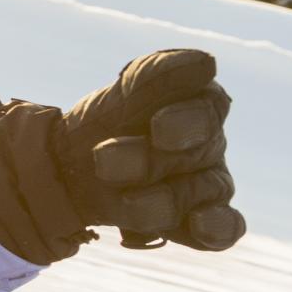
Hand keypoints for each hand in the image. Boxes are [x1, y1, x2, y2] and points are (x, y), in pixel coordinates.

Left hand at [0, 49, 245, 263]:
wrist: (68, 169)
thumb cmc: (105, 123)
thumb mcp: (118, 96)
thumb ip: (154, 78)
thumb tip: (205, 64)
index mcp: (195, 103)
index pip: (207, 107)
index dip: (187, 120)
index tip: (158, 129)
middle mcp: (208, 144)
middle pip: (193, 152)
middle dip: (145, 159)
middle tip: (103, 159)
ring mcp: (207, 184)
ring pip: (199, 192)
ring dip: (157, 199)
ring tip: (118, 199)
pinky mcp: (199, 222)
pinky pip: (222, 228)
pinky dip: (217, 228)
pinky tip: (202, 226)